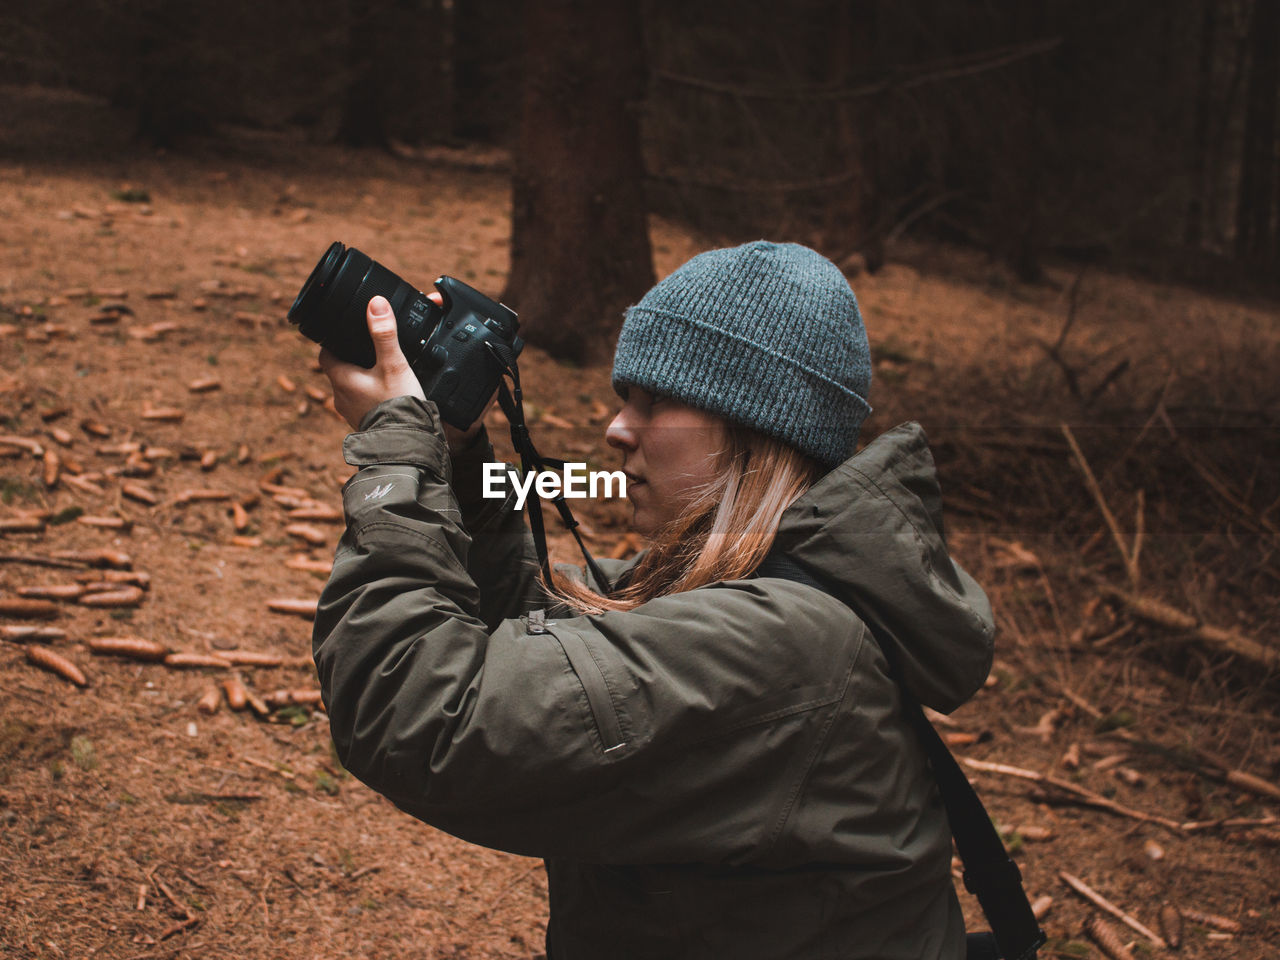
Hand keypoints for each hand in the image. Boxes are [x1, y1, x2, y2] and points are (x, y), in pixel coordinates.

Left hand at [319, 295, 424, 428]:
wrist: (406, 446)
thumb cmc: (397, 406)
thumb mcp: (393, 364)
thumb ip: (384, 334)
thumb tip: (376, 304)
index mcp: (341, 379)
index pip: (325, 354)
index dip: (332, 342)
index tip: (343, 333)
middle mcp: (341, 397)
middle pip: (339, 370)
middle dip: (352, 360)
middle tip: (370, 350)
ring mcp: (351, 413)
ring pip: (351, 388)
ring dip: (363, 379)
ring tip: (383, 372)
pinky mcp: (365, 425)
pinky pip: (363, 404)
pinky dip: (372, 396)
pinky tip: (389, 394)